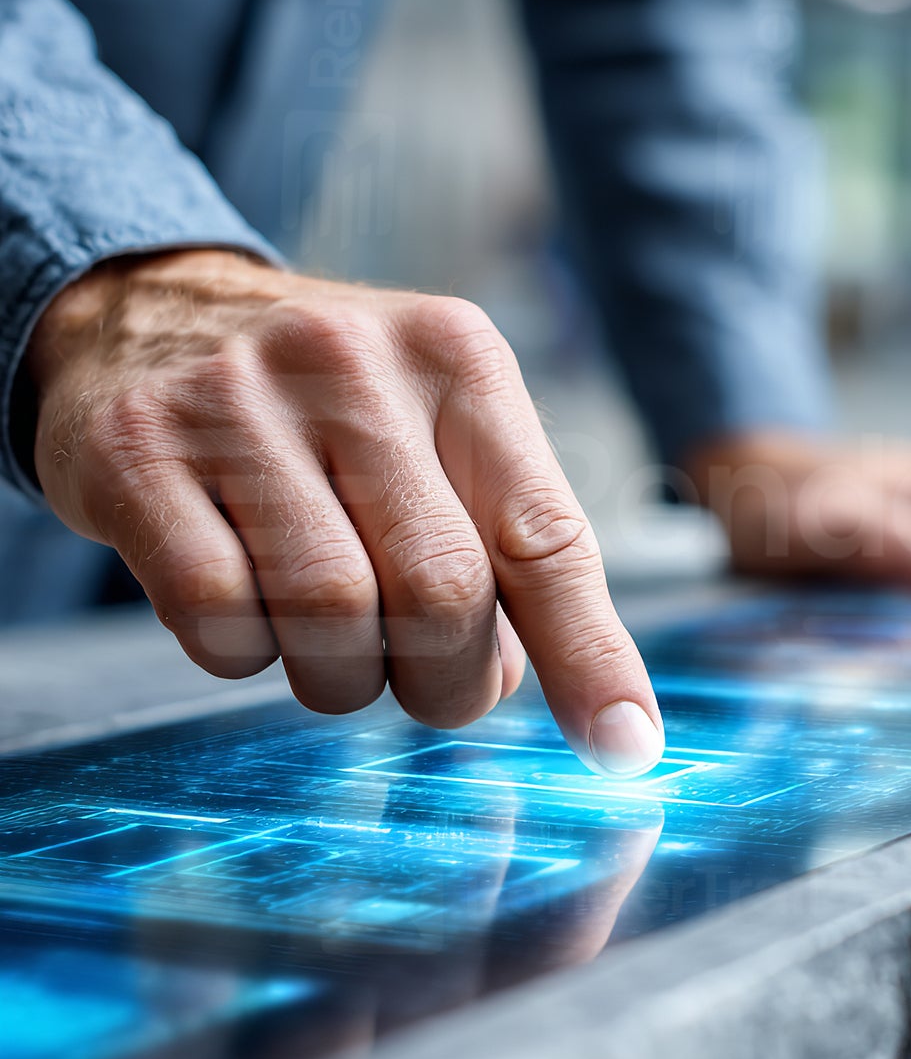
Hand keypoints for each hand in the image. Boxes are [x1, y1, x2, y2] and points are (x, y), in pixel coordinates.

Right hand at [26, 250, 663, 775]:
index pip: (547, 536)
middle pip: (443, 592)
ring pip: (330, 614)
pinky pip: (217, 616)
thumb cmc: (330, 403)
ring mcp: (238, 403)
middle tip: (432, 682)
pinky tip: (246, 609)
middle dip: (448, 678)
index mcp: (459, 360)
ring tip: (334, 640)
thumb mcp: (437, 428)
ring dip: (344, 674)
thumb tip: (522, 683)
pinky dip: (243, 651)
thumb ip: (498, 543)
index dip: (591, 656)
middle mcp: (355, 365)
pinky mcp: (137, 453)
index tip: (624, 748)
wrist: (148, 310)